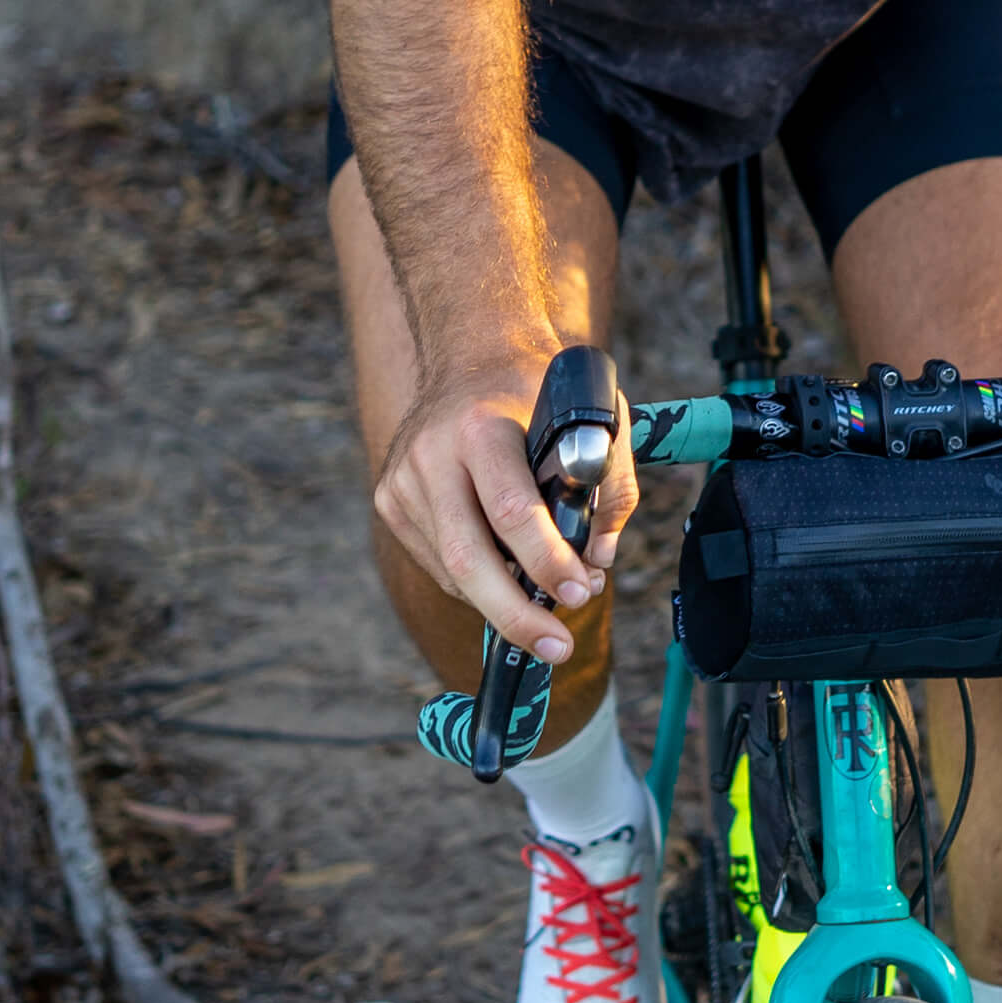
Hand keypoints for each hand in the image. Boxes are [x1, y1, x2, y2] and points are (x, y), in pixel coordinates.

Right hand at [374, 347, 639, 660]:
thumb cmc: (538, 390)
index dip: (547, 562)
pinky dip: (480, 581)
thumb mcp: (592, 416)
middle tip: (557, 647)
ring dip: (505, 600)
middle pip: (469, 560)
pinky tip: (509, 571)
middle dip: (517, 614)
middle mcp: (431, 456)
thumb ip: (610, 487)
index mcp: (481, 427)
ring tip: (549, 606)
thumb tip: (598, 561)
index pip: (511, 511)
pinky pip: (441, 564)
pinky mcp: (392, 502)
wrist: (471, 355)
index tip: (581, 591)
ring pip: (455, 571)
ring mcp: (403, 482)